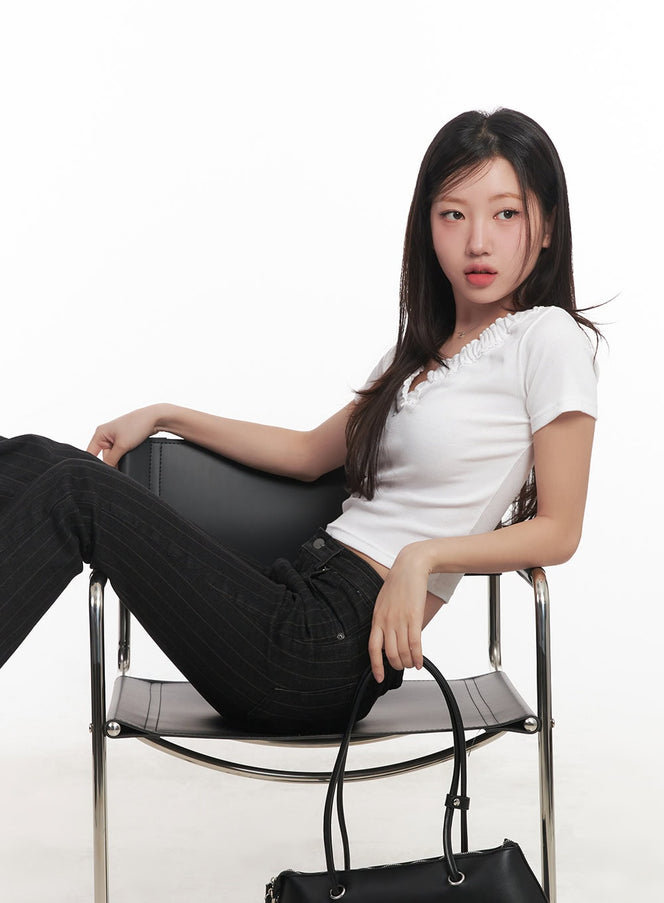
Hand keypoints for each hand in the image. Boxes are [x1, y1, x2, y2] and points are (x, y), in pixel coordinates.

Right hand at [87, 404, 162, 466]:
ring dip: (119, 460)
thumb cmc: (137, 425)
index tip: (98, 474)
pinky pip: (120, 453)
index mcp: (100, 433)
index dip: (93, 464)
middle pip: (103, 456)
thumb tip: (107, 471)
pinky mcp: (124, 440)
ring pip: (113, 456)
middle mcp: (105, 435)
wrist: (154, 419)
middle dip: (111, 463)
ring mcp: (115, 438)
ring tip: (126, 457)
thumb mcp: (122, 446)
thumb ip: (112, 460)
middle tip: (118, 468)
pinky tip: (130, 457)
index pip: (90, 453)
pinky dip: (124, 457)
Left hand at [368, 544, 429, 682]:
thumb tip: (388, 635)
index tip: (379, 677)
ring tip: (412, 665)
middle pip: (389, 654)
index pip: (373, 648)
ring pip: (402, 652)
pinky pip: (415, 644)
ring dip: (408, 663)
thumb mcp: (384, 602)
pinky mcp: (414, 617)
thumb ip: (384, 619)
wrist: (410, 566)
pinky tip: (420, 662)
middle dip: (396, 665)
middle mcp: (387, 621)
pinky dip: (418, 657)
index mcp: (377, 618)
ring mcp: (400, 620)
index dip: (375, 666)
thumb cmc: (398, 583)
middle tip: (402, 667)